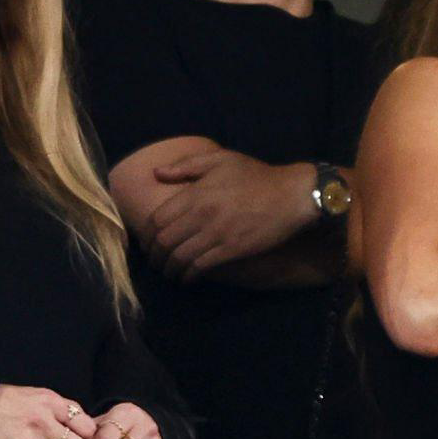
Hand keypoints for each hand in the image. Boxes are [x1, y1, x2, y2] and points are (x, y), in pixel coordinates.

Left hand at [144, 149, 314, 281]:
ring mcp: (216, 234)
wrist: (290, 195)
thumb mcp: (220, 159)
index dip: (146, 235)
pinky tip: (187, 279)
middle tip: (154, 262)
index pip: (157, 219)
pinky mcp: (231, 250)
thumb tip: (156, 174)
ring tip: (168, 274)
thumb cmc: (255, 175)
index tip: (146, 243)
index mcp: (195, 193)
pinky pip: (201, 266)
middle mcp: (201, 215)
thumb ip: (186, 166)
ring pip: (180, 257)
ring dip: (170, 269)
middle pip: (165, 241)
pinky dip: (189, 275)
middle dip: (155, 256)